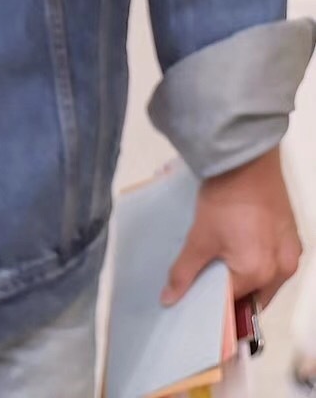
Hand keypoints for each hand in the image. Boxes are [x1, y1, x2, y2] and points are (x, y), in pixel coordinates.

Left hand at [163, 147, 301, 309]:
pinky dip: (260, 260)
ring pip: (267, 279)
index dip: (213, 303)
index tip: (198, 298)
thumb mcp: (200, 237)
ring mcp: (291, 252)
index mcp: (260, 274)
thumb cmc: (223, 200)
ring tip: (221, 261)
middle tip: (207, 279)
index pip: (233, 303)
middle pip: (254, 294)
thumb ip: (184, 273)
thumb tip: (168, 301)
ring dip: (247, 276)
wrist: (247, 159)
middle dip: (232, 291)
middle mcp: (282, 269)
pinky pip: (276, 260)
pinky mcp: (293, 235)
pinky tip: (240, 247)